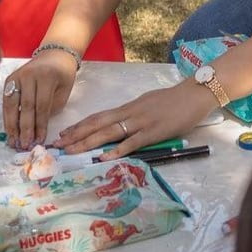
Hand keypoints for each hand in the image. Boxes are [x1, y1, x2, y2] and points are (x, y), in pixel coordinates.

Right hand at [3, 51, 78, 149]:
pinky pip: (6, 101)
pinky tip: (9, 130)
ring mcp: (17, 76)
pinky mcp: (9, 79)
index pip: (42, 106)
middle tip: (24, 145)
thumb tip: (37, 131)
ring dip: (12, 125)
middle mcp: (29, 75)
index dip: (39, 125)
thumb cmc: (62, 75)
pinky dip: (7, 117)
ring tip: (13, 141)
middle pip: (25, 106)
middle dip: (24, 128)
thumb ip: (52, 108)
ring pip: (12, 104)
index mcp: (46, 77)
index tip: (39, 140)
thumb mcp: (64, 90)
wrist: (54, 55)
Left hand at [56, 81, 217, 155]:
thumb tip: (122, 126)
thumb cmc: (175, 101)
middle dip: (75, 135)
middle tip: (57, 145)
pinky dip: (116, 150)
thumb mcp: (149, 104)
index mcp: (128, 107)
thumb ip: (135, 114)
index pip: (98, 116)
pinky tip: (103, 156)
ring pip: (108, 132)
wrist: (195, 94)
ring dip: (87, 142)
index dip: (79, 126)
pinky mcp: (153, 132)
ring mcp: (140, 122)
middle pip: (96, 124)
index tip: (63, 134)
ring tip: (70, 151)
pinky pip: (131, 142)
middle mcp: (129, 113)